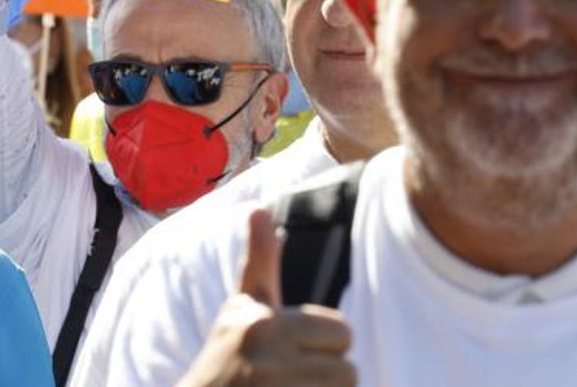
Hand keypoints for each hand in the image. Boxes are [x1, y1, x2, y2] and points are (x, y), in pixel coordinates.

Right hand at [178, 209, 355, 386]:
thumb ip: (260, 260)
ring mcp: (270, 385)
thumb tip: (258, 207)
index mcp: (260, 319)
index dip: (323, 346)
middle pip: (348, 369)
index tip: (288, 353)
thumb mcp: (243, 308)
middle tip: (292, 379)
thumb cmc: (229, 359)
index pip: (342, 331)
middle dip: (328, 377)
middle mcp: (262, 351)